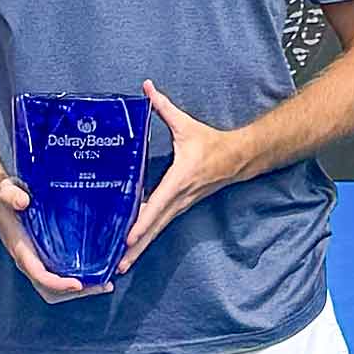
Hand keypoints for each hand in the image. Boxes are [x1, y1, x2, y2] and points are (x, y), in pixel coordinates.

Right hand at [0, 176, 110, 303]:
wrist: (1, 202)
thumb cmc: (7, 198)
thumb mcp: (7, 191)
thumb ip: (12, 195)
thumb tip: (23, 201)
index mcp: (21, 249)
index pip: (39, 274)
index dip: (58, 283)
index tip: (77, 283)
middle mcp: (29, 261)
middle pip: (50, 290)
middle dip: (75, 292)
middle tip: (102, 285)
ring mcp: (37, 262)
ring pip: (57, 289)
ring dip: (80, 291)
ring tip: (105, 283)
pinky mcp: (45, 259)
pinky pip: (60, 278)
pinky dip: (78, 281)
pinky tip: (97, 273)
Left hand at [117, 80, 250, 275]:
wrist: (237, 159)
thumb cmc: (210, 143)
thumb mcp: (185, 124)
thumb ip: (163, 106)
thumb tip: (146, 87)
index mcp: (179, 180)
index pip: (158, 204)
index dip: (142, 221)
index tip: (128, 237)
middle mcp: (179, 199)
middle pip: (154, 227)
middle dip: (136, 247)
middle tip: (116, 264)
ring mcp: (180, 206)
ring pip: (157, 231)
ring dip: (140, 249)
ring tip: (119, 265)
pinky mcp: (179, 208)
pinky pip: (160, 226)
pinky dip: (146, 239)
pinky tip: (131, 249)